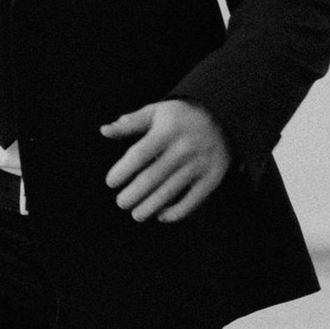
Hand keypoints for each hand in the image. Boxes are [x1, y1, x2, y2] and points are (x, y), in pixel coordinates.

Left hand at [100, 99, 231, 223]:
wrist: (224, 117)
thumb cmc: (180, 117)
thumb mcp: (157, 112)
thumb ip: (130, 123)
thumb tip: (104, 131)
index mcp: (168, 130)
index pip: (140, 154)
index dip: (123, 170)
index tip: (111, 182)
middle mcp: (185, 147)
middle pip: (153, 177)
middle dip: (133, 194)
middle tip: (121, 202)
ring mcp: (200, 163)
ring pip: (170, 191)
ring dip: (150, 207)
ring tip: (136, 214)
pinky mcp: (213, 177)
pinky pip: (193, 200)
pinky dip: (177, 212)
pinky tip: (161, 216)